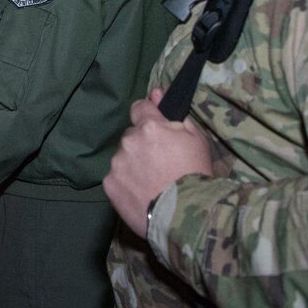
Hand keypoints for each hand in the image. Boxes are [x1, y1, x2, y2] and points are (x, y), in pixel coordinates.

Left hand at [103, 88, 212, 237]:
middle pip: (132, 136)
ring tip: (151, 182)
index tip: (154, 126)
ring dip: (133, 163)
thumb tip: (156, 93)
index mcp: (150, 127)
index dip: (148, 115)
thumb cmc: (196, 174)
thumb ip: (175, 116)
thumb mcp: (197, 140)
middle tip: (159, 163)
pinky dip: (125, 182)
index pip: (140, 108)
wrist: (186, 215)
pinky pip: (116, 177)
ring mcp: (117, 163)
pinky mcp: (109, 185)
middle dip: (142, 144)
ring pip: (123, 156)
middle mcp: (129, 141)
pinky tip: (140, 193)